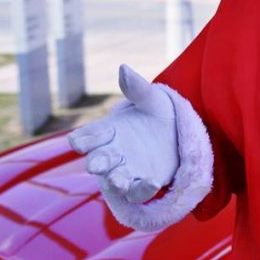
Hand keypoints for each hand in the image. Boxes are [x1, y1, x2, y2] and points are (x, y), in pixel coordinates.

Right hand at [68, 65, 178, 203]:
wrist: (180, 134)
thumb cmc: (159, 114)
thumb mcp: (152, 99)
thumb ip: (137, 88)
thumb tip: (123, 67)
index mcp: (106, 131)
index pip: (86, 137)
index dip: (83, 140)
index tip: (78, 141)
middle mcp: (111, 152)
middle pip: (97, 160)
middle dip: (96, 162)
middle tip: (96, 164)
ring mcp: (126, 170)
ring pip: (114, 180)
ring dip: (114, 180)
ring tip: (119, 180)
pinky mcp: (142, 184)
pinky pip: (138, 192)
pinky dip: (142, 189)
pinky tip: (152, 182)